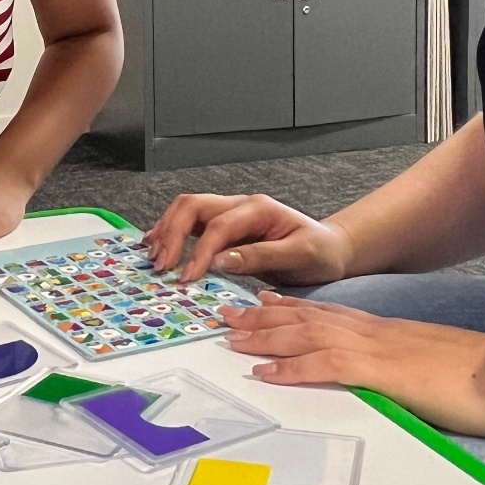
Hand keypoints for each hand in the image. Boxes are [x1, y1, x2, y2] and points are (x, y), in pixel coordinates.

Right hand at [144, 194, 353, 284]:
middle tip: (160, 264)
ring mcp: (231, 215)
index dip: (199, 252)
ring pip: (187, 211)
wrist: (331, 250)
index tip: (187, 278)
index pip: (218, 226)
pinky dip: (171, 234)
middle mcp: (240, 206)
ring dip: (166, 231)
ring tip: (152, 256)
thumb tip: (220, 261)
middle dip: (171, 233)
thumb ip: (260, 256)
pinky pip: (191, 225)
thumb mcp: (299, 256)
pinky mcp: (226, 229)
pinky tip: (158, 247)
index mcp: (259, 209)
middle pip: (193, 206)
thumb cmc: (320, 252)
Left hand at [224, 291, 484, 439]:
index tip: (260, 302)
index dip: (289, 307)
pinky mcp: (382, 371)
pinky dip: (292, 368)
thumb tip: (387, 380)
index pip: (326, 313)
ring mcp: (376, 348)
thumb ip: (401, 369)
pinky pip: (326, 366)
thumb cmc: (480, 377)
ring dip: (265, 336)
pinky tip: (266, 373)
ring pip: (306, 335)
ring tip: (231, 337)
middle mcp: (373, 331)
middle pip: (306, 318)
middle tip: (224, 315)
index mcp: (385, 330)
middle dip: (262, 317)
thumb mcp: (430, 369)